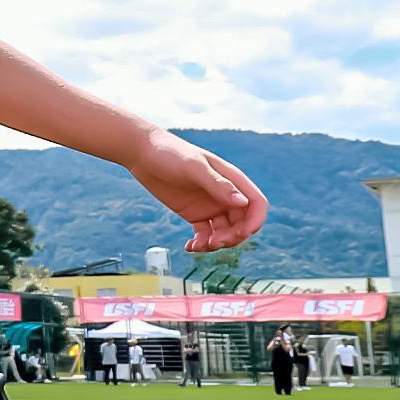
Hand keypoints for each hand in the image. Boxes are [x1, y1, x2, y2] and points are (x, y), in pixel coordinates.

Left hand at [128, 132, 266, 251]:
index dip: (255, 221)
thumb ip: (218, 184)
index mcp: (232, 180)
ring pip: (225, 232)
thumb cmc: (170, 153)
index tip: (242, 234)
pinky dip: (202, 244)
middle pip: (242, 223)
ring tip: (199, 245)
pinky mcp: (195, 214)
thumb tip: (243, 202)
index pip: (256, 204)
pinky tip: (190, 246)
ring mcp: (211, 206)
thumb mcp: (194, 167)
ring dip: (217, 243)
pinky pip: (206, 235)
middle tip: (214, 242)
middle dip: (233, 236)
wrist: (143, 154)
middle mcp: (225, 195)